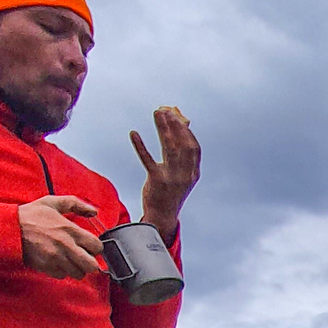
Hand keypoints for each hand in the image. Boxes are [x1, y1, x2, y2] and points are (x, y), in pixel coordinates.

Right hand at [17, 193, 104, 279]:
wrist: (10, 229)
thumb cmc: (31, 215)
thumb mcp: (53, 202)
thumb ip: (76, 204)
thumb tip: (94, 211)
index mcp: (70, 230)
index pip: (97, 246)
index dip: (94, 247)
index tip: (88, 245)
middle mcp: (66, 246)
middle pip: (92, 266)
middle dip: (89, 262)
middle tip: (82, 256)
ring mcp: (57, 259)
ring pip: (79, 274)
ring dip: (76, 268)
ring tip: (69, 259)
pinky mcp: (47, 267)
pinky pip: (63, 276)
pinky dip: (62, 271)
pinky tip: (57, 262)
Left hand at [130, 106, 200, 243]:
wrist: (162, 216)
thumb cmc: (170, 193)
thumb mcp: (180, 176)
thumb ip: (180, 158)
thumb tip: (179, 133)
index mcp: (193, 173)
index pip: (194, 148)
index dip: (186, 132)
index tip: (178, 117)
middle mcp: (185, 175)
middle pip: (182, 144)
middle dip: (176, 125)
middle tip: (166, 111)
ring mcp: (172, 178)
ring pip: (169, 148)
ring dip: (163, 128)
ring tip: (157, 113)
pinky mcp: (157, 181)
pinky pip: (148, 160)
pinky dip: (140, 146)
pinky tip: (134, 133)